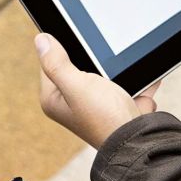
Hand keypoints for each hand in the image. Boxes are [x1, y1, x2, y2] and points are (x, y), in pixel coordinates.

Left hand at [35, 34, 160, 148]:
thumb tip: (40, 40)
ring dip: (114, 69)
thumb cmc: (105, 117)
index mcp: (54, 100)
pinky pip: (123, 82)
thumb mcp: (76, 85)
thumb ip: (56, 63)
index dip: (63, 49)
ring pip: (103, 72)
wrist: (139, 139)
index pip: (50, 63)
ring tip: (120, 71)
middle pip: (77, 65)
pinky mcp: (116, 105)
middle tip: (101, 60)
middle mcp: (71, 103)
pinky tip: (136, 80)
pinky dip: (132, 80)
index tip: (79, 43)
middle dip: (93, 59)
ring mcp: (95, 104)